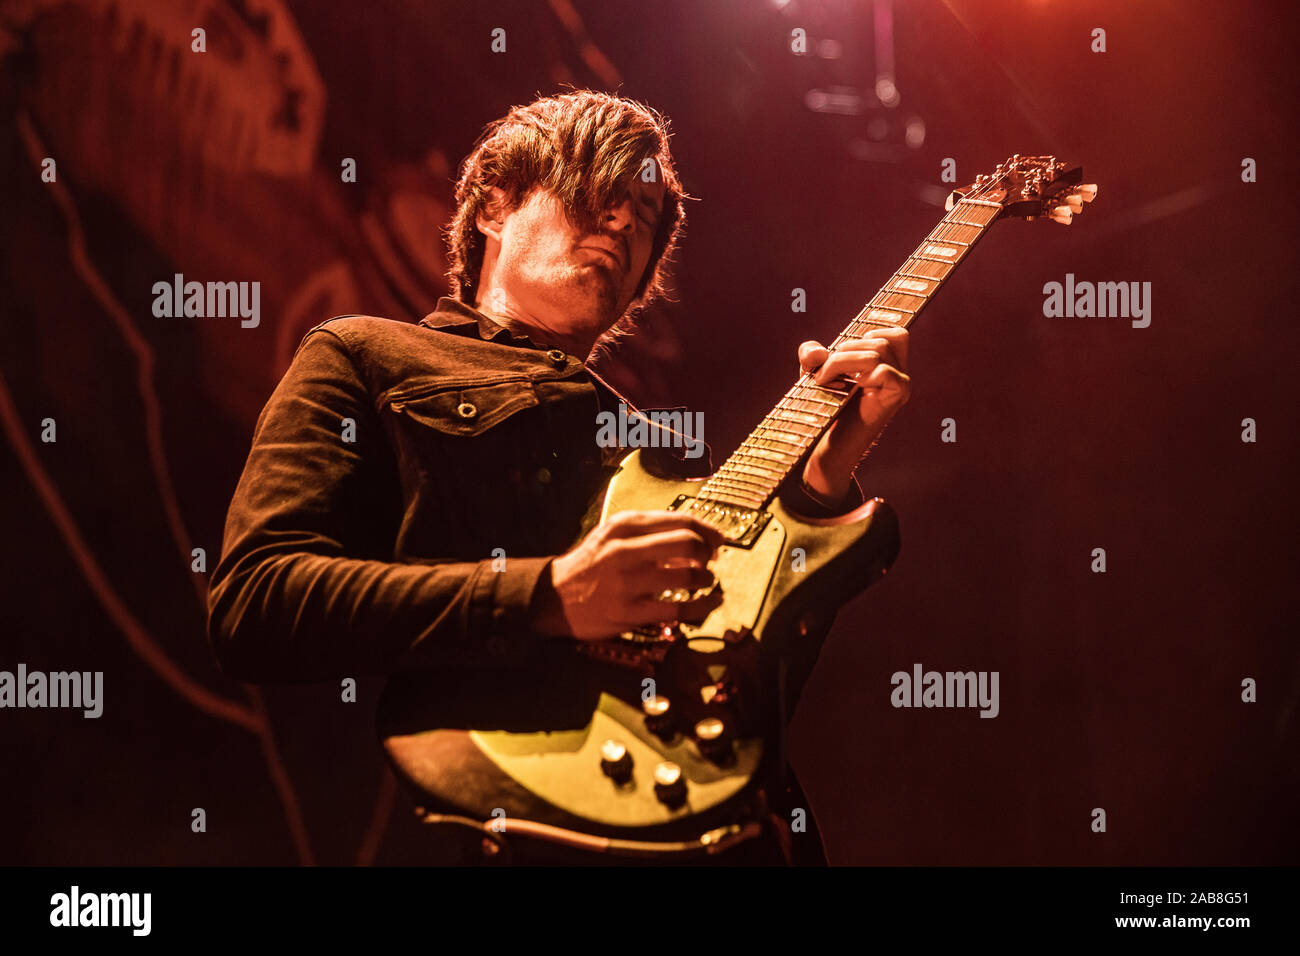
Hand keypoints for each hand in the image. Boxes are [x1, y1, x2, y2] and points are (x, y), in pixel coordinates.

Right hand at [530, 510, 725, 640]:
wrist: (553, 598)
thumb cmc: (592, 564)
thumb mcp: (613, 535)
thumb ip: (650, 531)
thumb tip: (698, 538)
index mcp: (623, 525)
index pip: (680, 520)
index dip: (708, 530)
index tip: (718, 540)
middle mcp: (624, 549)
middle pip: (688, 543)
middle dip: (709, 552)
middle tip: (711, 561)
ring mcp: (626, 582)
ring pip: (688, 576)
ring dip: (707, 580)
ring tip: (706, 582)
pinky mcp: (628, 613)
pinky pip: (679, 610)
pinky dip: (703, 606)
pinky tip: (710, 603)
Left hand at [798, 328, 910, 503]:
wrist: (826, 449)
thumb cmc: (823, 410)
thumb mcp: (812, 373)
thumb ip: (811, 354)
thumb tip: (818, 352)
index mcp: (889, 367)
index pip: (895, 334)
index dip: (866, 334)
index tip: (840, 355)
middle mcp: (901, 375)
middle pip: (880, 340)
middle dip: (843, 349)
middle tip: (822, 373)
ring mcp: (902, 386)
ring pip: (877, 351)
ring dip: (841, 360)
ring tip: (822, 380)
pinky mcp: (898, 396)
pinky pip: (882, 370)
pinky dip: (852, 372)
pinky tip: (839, 388)